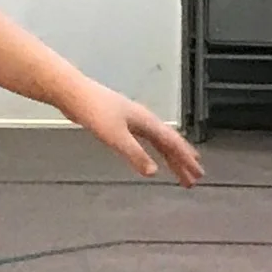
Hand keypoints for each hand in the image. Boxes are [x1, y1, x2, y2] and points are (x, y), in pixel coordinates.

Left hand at [62, 80, 203, 186]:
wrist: (73, 93)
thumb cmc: (94, 112)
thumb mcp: (115, 137)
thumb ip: (135, 154)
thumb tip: (154, 172)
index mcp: (147, 122)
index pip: (172, 144)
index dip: (185, 160)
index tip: (197, 175)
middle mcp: (145, 120)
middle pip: (170, 143)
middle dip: (183, 161)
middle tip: (195, 178)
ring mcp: (134, 120)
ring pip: (159, 141)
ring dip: (171, 157)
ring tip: (181, 169)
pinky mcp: (122, 122)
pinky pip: (147, 140)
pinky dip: (156, 150)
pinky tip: (153, 156)